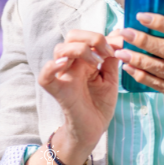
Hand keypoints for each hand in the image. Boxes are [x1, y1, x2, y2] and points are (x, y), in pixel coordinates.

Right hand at [37, 29, 119, 156]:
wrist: (95, 129)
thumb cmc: (100, 104)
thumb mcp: (111, 78)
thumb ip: (112, 58)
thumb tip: (118, 35)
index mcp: (84, 59)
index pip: (86, 36)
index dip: (102, 37)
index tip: (118, 47)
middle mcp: (72, 64)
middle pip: (72, 36)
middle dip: (91, 38)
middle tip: (106, 53)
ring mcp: (63, 76)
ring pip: (60, 50)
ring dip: (80, 49)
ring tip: (96, 62)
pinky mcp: (58, 91)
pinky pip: (45, 77)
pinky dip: (50, 68)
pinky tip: (63, 64)